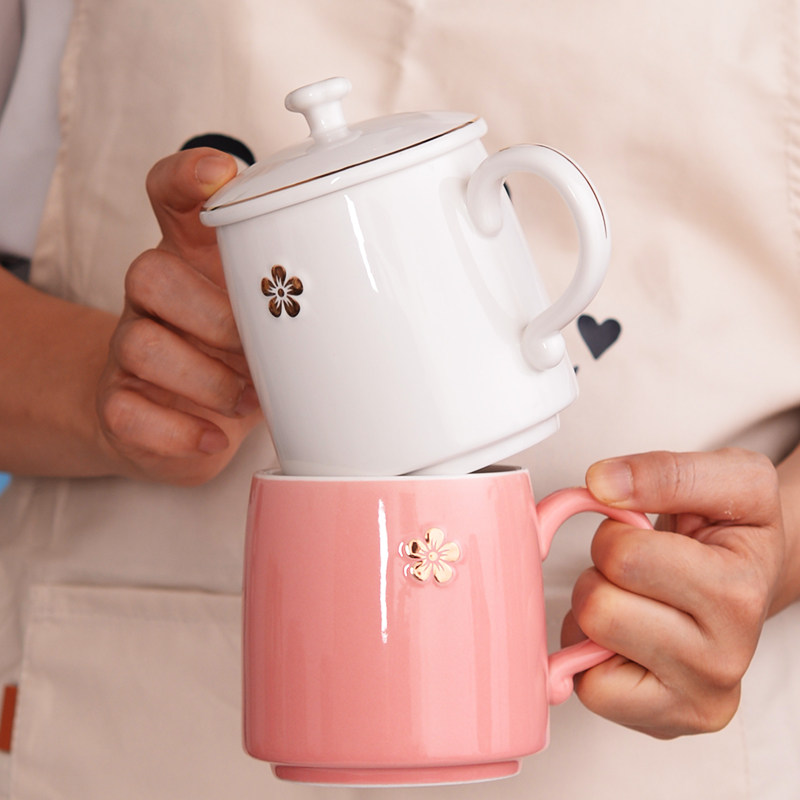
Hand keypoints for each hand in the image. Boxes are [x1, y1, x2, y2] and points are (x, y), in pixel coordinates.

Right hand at [96, 148, 262, 484]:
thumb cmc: (233, 360)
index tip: (222, 172)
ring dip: (206, 378)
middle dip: (213, 316)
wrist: (174, 423)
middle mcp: (154, 297)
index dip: (186, 176)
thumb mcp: (267, 320)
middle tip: (257, 350)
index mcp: (192, 261)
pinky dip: (179, 431)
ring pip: (140, 344)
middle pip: (148, 273)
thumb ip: (293, 297)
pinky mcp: (118, 404)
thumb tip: (364, 294)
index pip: (170, 196)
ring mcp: (128, 349)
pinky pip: (128, 412)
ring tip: (247, 398)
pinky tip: (214, 436)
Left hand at [562, 448, 784, 738]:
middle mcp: (727, 658)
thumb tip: (601, 484)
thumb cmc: (732, 532)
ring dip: (596, 613)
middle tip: (637, 572)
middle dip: (602, 574)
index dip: (615, 532)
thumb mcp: (725, 478)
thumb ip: (664, 471)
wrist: (751, 578)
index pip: (622, 556)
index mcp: (739, 591)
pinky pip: (589, 688)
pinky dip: (591, 656)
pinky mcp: (667, 723)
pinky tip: (626, 639)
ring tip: (635, 601)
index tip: (644, 533)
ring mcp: (698, 698)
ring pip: (590, 644)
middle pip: (598, 606)